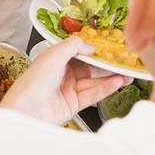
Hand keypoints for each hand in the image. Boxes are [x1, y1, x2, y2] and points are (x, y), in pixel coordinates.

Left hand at [0, 35, 132, 124]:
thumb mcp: (54, 54)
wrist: (27, 109)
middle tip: (123, 62)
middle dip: (107, 65)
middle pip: (89, 68)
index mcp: (55, 59)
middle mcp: (62, 74)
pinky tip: (117, 83)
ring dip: (110, 77)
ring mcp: (68, 89)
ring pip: (94, 81)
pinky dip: (106, 88)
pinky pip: (93, 94)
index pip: (79, 53)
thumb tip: (90, 45)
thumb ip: (74, 46)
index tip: (110, 48)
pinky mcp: (73, 104)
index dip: (94, 51)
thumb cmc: (33, 81)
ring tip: (127, 74)